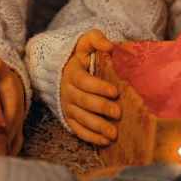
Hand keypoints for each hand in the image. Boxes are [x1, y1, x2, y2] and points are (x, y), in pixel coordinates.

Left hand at [0, 57, 24, 155]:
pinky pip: (12, 148)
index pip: (9, 120)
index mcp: (14, 105)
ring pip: (11, 146)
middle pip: (9, 138)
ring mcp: (16, 129)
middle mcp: (16, 120)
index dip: (0, 130)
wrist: (15, 85)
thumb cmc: (4, 78)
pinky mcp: (13, 134)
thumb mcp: (1, 68)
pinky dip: (3, 156)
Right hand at [59, 29, 118, 145]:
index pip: (84, 81)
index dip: (98, 87)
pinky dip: (91, 138)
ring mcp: (68, 108)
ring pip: (82, 119)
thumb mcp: (84, 44)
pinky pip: (79, 131)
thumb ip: (96, 38)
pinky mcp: (70, 120)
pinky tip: (106, 141)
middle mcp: (67, 92)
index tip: (114, 91)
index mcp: (71, 74)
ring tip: (114, 134)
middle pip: (84, 102)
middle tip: (118, 113)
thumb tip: (110, 46)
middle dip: (101, 108)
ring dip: (98, 127)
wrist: (61, 72)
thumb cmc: (80, 57)